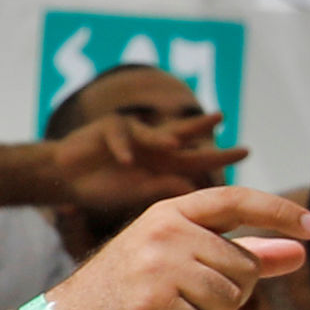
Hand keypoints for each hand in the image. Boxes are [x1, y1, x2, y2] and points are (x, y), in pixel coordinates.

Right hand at [43, 187, 309, 309]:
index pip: (233, 200)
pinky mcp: (151, 307)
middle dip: (227, 294)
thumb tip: (296, 252)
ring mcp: (155, 269)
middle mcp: (162, 233)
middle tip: (182, 300)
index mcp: (167, 214)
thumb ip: (240, 254)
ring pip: (228, 301)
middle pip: (243, 267)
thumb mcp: (181, 262)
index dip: (277, 212)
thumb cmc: (128, 291)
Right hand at [48, 108, 242, 215]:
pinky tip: (124, 160)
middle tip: (221, 118)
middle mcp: (152, 145)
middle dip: (200, 126)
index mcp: (163, 163)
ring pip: (150, 130)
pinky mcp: (106, 127)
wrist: (64, 177)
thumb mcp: (136, 192)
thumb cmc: (101, 187)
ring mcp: (130, 133)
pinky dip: (123, 147)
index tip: (245, 151)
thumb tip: (192, 187)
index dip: (220, 156)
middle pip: (181, 133)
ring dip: (161, 137)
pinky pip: (119, 134)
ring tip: (172, 145)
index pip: (198, 159)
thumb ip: (162, 187)